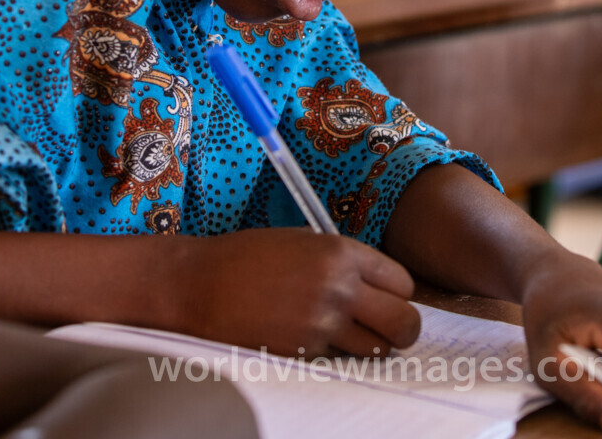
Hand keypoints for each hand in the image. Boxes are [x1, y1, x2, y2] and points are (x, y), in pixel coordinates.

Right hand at [183, 228, 420, 356]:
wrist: (197, 284)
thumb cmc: (246, 258)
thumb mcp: (302, 242)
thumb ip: (341, 261)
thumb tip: (374, 287)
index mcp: (341, 252)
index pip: (403, 283)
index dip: (397, 295)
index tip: (385, 299)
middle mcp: (339, 287)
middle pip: (404, 322)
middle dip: (401, 330)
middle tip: (387, 330)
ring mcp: (321, 322)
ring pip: (377, 349)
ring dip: (369, 346)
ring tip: (345, 334)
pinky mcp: (302, 351)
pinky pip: (338, 359)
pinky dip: (332, 354)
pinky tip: (307, 335)